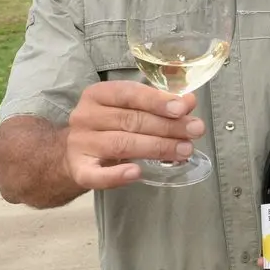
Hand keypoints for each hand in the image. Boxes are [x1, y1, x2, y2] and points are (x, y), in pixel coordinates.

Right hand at [64, 81, 203, 188]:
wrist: (74, 153)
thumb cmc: (110, 126)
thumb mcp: (132, 109)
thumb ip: (160, 104)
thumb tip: (189, 101)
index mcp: (98, 94)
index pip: (130, 94)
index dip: (157, 101)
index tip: (183, 109)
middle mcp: (85, 116)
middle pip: (131, 120)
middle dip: (167, 126)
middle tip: (195, 131)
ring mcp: (80, 143)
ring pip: (122, 144)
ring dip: (157, 148)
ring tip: (184, 150)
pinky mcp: (79, 169)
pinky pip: (97, 175)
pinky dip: (117, 175)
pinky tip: (137, 173)